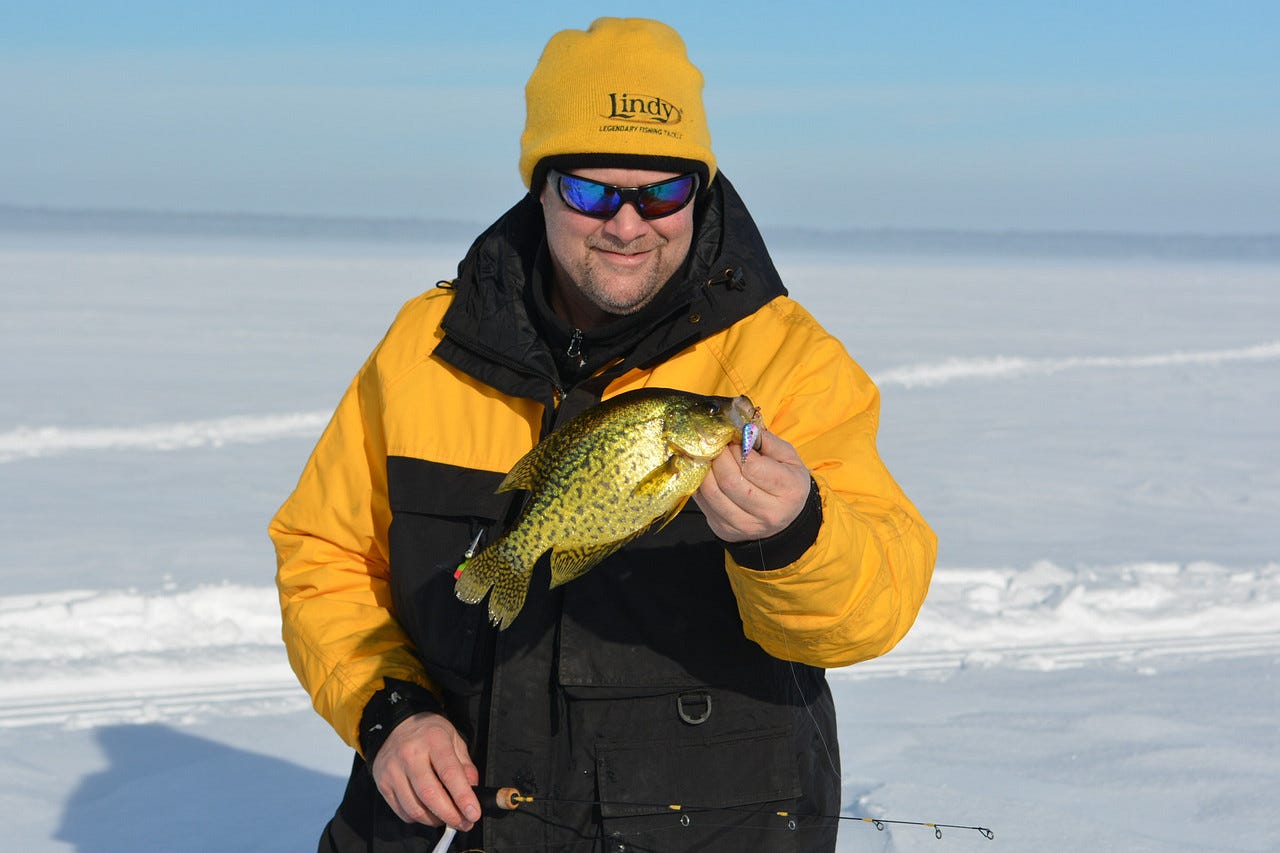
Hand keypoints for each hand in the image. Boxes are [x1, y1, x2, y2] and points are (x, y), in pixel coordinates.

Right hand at [370, 711, 481, 830]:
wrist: (395, 725)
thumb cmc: (429, 734)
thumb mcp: (454, 739)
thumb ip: (465, 765)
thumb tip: (473, 791)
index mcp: (434, 740)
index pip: (449, 773)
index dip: (463, 797)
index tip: (473, 813)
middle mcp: (410, 755)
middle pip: (430, 795)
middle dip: (450, 815)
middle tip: (465, 823)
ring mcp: (393, 770)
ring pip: (414, 808)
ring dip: (435, 820)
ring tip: (446, 817)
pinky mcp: (382, 783)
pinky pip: (402, 811)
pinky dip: (418, 818)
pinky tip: (428, 811)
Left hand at [694, 427, 810, 541]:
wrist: (784, 520)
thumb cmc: (786, 482)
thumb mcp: (789, 458)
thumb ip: (768, 441)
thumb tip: (744, 429)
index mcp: (789, 490)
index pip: (753, 467)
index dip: (738, 448)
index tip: (735, 439)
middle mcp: (769, 512)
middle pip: (730, 480)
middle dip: (719, 457)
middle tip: (718, 444)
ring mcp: (745, 525)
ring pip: (713, 492)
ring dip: (706, 469)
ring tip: (710, 456)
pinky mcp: (725, 530)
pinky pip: (703, 503)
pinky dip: (700, 483)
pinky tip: (706, 472)